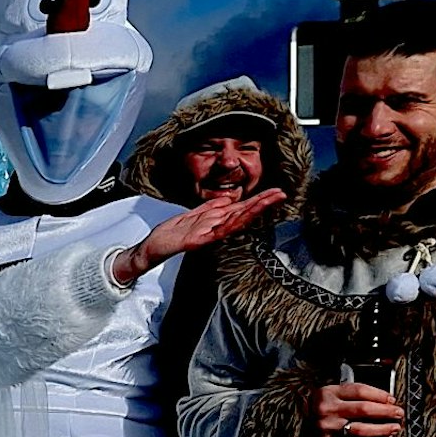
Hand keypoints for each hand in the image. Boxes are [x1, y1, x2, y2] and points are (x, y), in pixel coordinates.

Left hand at [110, 188, 287, 282]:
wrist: (154, 246)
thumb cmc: (172, 232)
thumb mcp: (194, 214)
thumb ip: (211, 207)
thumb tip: (229, 198)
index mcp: (215, 220)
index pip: (241, 207)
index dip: (259, 200)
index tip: (275, 191)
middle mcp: (216, 227)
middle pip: (243, 213)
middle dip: (263, 203)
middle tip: (281, 194)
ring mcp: (209, 234)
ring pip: (235, 222)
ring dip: (253, 211)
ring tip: (268, 201)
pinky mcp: (199, 241)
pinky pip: (218, 232)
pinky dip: (231, 224)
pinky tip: (242, 217)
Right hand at [311, 382, 402, 436]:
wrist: (297, 424)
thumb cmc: (320, 406)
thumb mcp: (332, 393)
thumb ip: (354, 394)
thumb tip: (386, 400)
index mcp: (326, 393)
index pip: (359, 391)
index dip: (380, 395)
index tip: (392, 399)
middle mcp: (326, 410)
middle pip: (363, 409)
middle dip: (386, 412)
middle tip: (399, 413)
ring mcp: (327, 428)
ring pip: (362, 429)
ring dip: (383, 429)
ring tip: (395, 427)